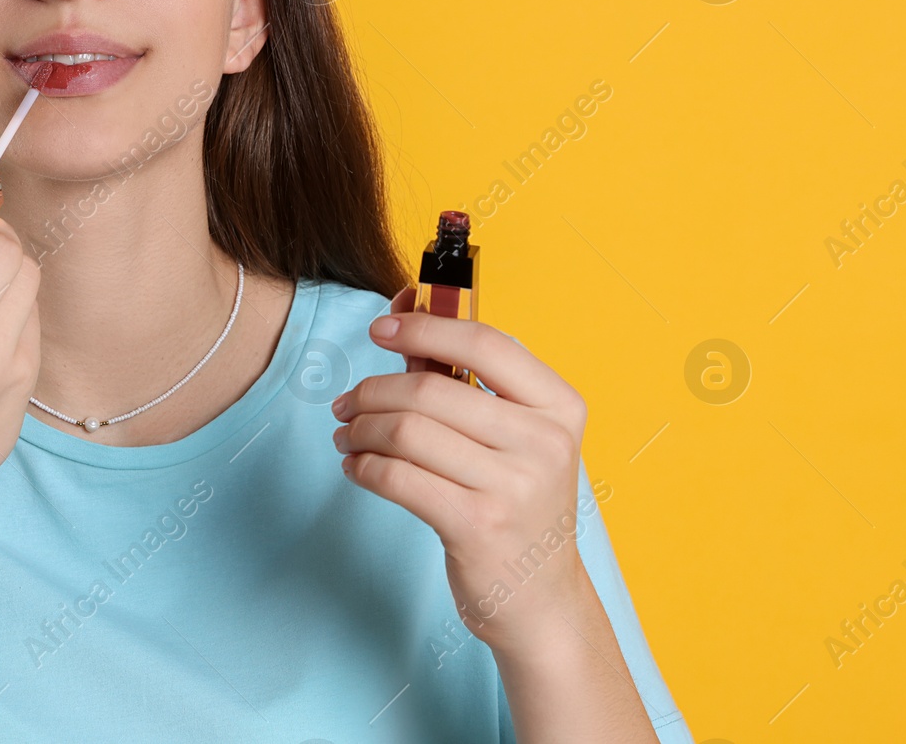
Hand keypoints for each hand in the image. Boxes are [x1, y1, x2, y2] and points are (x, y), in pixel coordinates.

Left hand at [330, 285, 592, 654]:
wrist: (540, 597)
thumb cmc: (515, 501)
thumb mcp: (511, 435)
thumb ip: (460, 376)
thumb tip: (403, 309)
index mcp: (559, 405)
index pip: (484, 343)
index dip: (423, 327)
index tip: (380, 329)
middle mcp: (544, 442)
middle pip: (430, 390)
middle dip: (372, 391)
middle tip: (346, 404)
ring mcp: (514, 487)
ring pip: (406, 431)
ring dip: (359, 429)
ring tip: (347, 435)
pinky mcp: (477, 526)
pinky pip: (395, 477)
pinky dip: (362, 466)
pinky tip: (356, 466)